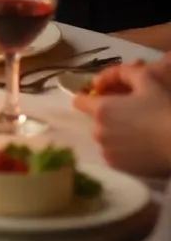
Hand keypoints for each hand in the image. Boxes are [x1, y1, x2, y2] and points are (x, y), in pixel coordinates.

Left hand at [75, 62, 170, 177]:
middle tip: (129, 113)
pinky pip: (112, 152)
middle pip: (94, 119)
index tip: (103, 96)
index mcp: (101, 110)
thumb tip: (100, 79)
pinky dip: (120, 148)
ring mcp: (106, 152)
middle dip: (106, 115)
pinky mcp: (117, 167)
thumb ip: (121, 73)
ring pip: (103, 137)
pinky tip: (138, 144)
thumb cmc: (163, 109)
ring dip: (113, 132)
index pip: (79, 101)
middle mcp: (98, 132)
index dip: (88, 96)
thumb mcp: (145, 80)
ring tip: (136, 130)